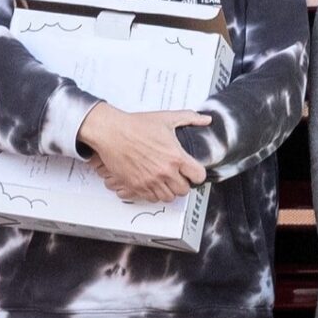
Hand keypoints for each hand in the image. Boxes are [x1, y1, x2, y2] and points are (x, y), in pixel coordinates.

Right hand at [79, 103, 211, 202]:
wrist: (112, 132)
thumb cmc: (136, 126)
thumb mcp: (167, 118)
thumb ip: (190, 118)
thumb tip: (206, 119)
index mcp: (176, 157)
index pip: (198, 176)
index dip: (197, 174)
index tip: (193, 171)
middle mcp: (165, 172)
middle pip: (184, 190)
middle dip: (183, 183)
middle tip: (178, 176)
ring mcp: (150, 181)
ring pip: (168, 197)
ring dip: (169, 190)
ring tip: (166, 180)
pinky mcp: (136, 186)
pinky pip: (151, 198)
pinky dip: (154, 193)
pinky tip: (153, 183)